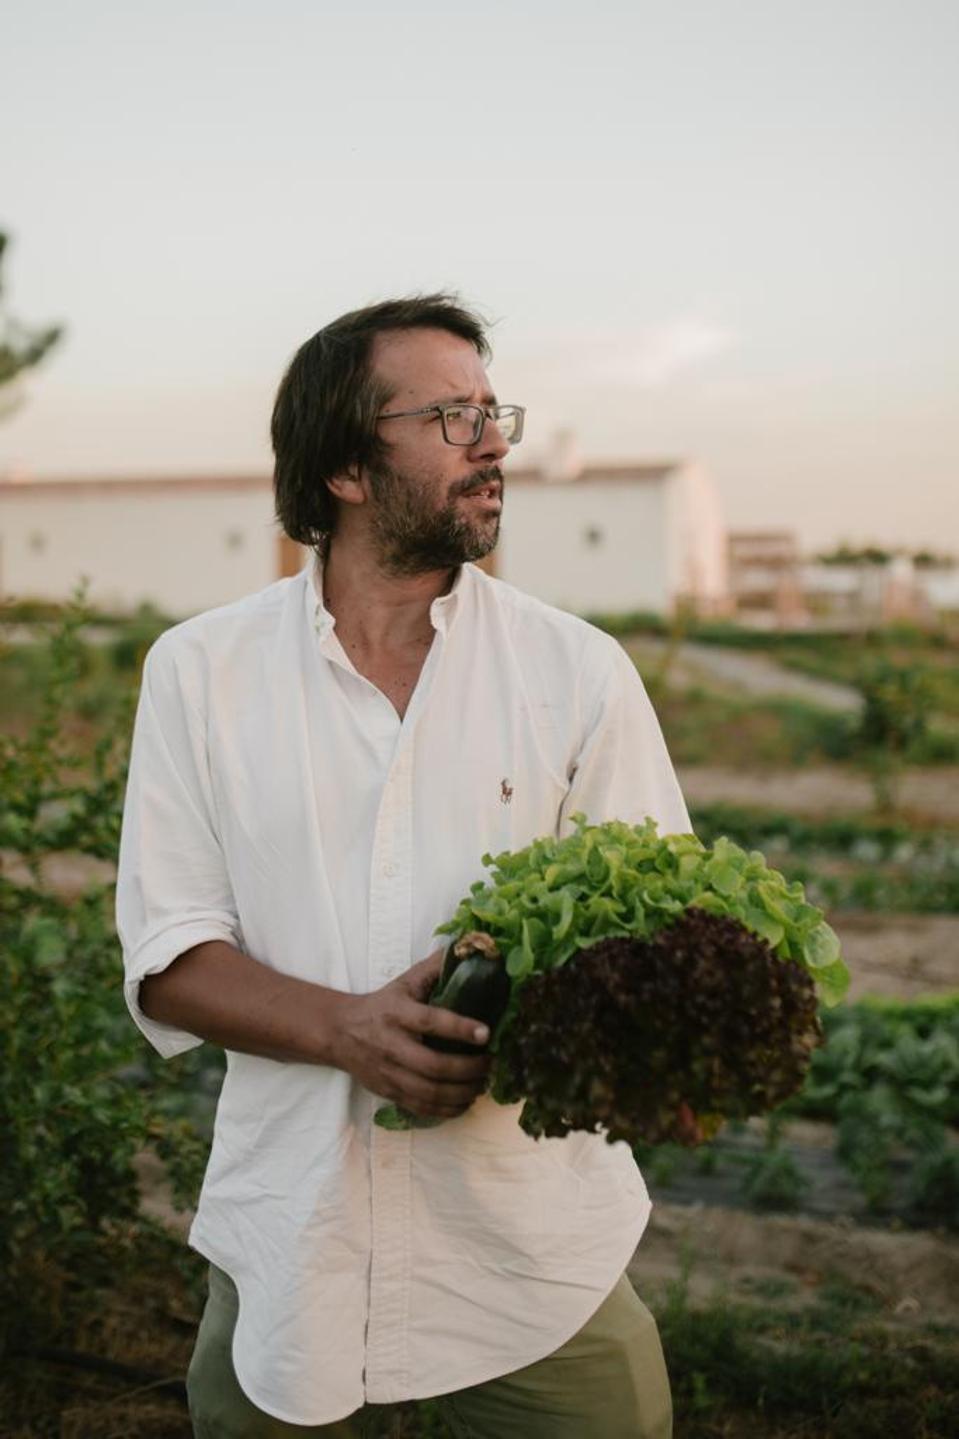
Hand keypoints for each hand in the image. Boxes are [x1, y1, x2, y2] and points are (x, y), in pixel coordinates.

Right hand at [331, 950, 491, 1119]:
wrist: (339, 1032)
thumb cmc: (381, 1005)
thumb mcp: (404, 983)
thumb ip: (434, 969)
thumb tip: (465, 946)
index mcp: (396, 1013)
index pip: (430, 1021)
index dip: (460, 1028)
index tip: (486, 1033)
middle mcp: (391, 1045)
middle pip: (433, 1066)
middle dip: (468, 1069)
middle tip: (491, 1064)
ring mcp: (389, 1073)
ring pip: (429, 1092)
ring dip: (463, 1092)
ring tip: (482, 1083)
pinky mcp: (388, 1092)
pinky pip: (422, 1108)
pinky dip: (448, 1109)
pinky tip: (465, 1101)